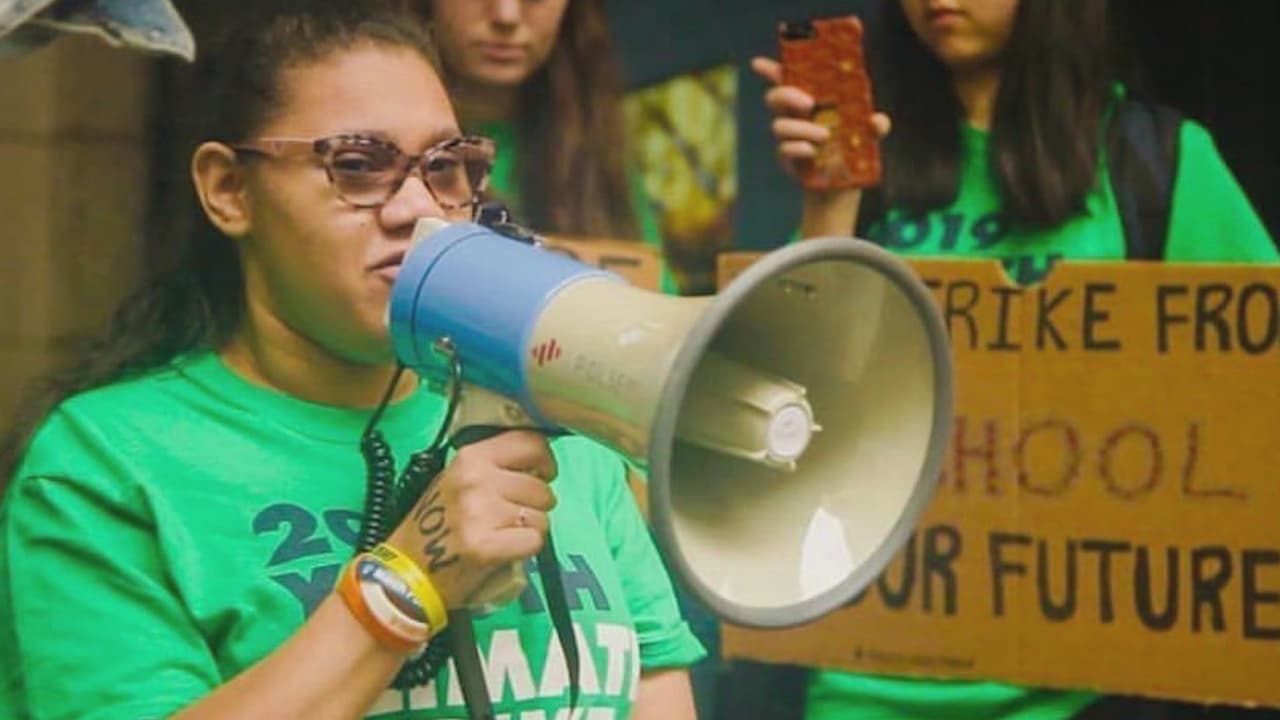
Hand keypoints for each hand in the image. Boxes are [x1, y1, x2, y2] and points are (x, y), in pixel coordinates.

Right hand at [386, 429, 556, 608]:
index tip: (542, 475)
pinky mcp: (485, 546)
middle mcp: (476, 480)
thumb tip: (538, 467)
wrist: (408, 571)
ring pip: (541, 517)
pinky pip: (534, 541)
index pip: (530, 443)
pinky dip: (526, 549)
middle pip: (541, 487)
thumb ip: (494, 467)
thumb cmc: (436, 524)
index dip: (544, 461)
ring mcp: (480, 513)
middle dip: (537, 505)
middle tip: (514, 517)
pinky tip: (505, 550)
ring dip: (531, 529)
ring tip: (505, 534)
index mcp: (470, 457)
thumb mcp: (457, 480)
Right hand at [750, 56, 891, 177]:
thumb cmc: (852, 148)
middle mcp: (794, 116)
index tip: (758, 63)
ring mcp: (788, 138)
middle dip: (786, 95)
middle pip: (774, 97)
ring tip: (825, 136)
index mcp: (809, 100)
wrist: (842, 183)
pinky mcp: (788, 158)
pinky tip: (812, 151)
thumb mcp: (870, 134)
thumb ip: (877, 125)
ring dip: (802, 128)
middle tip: (809, 103)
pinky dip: (798, 148)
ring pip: (779, 126)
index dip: (771, 70)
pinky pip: (784, 149)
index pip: (786, 80)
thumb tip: (876, 121)